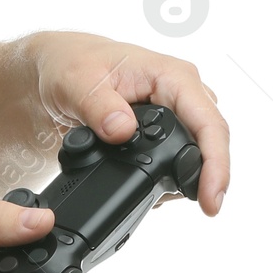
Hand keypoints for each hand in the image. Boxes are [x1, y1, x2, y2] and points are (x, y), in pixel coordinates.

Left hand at [25, 31, 229, 214]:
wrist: (57, 68)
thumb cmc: (72, 63)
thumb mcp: (77, 82)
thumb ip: (99, 107)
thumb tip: (122, 131)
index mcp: (173, 77)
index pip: (209, 123)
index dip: (215, 164)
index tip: (211, 199)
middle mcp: (183, 95)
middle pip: (211, 143)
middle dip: (206, 178)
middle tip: (201, 209)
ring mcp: (176, 114)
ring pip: (197, 153)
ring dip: (184, 179)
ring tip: (157, 194)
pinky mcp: (164, 131)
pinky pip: (177, 158)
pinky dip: (167, 176)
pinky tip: (150, 187)